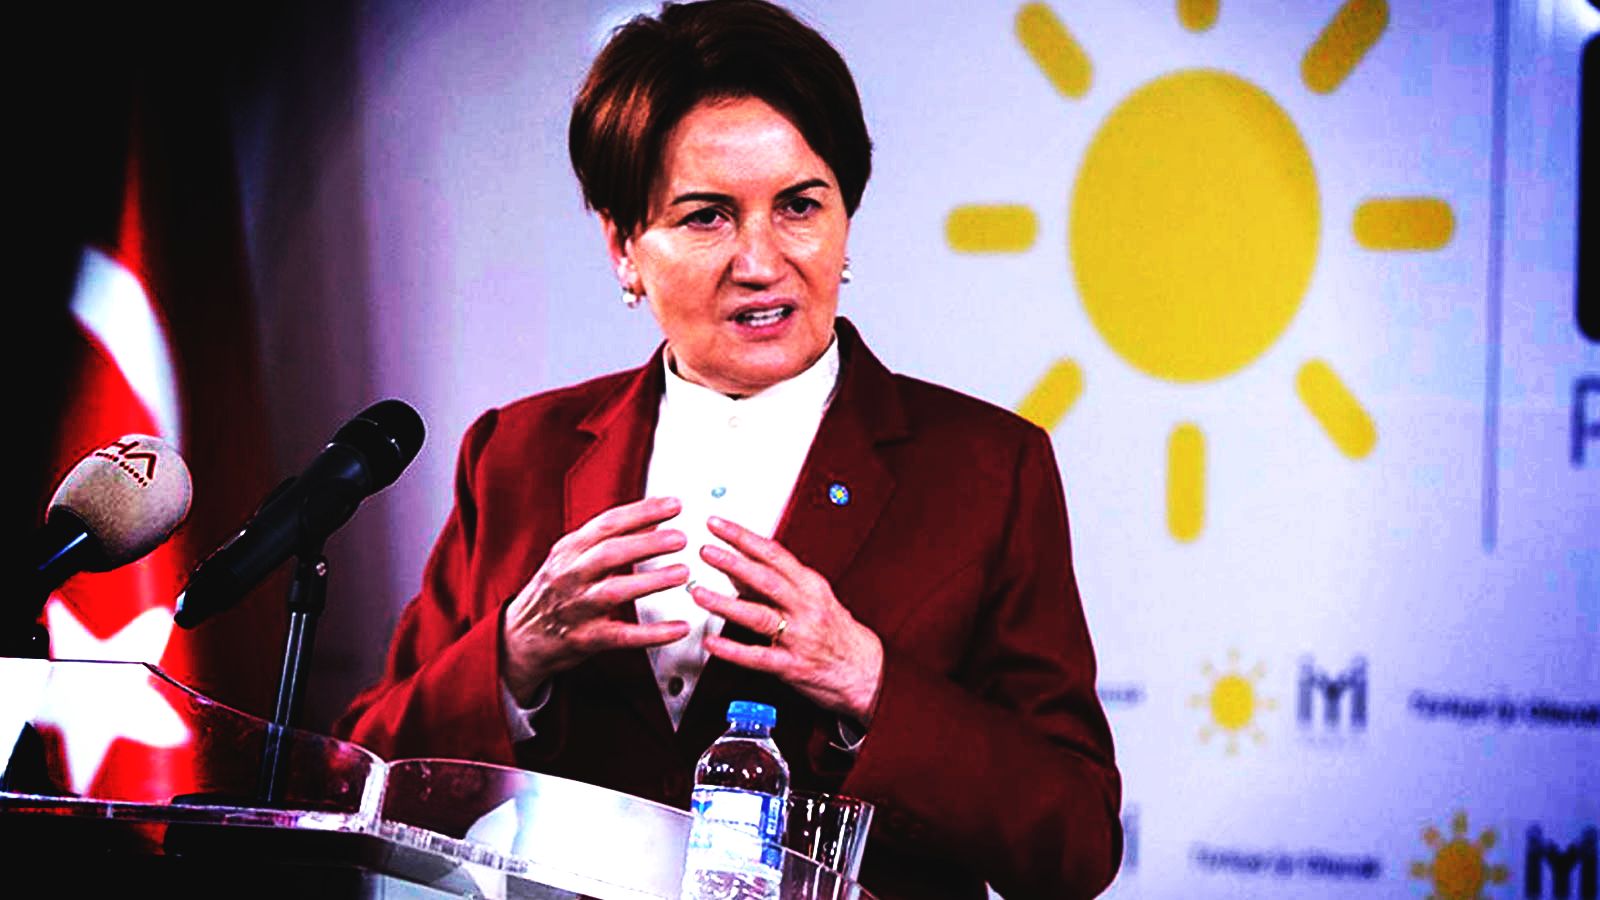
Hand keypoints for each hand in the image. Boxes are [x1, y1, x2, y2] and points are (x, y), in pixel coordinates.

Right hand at [502, 496, 690, 703]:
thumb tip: (653, 518)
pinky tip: (678, 628)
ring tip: (681, 573)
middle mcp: (570, 575)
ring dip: (650, 581)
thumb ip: (609, 538)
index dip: (642, 512)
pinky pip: (622, 636)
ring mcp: (576, 608)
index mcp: (570, 550)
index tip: (674, 505)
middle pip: (610, 553)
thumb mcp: (572, 557)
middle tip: (680, 538)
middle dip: (647, 543)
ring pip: (614, 592)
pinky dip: (652, 633)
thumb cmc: (554, 591)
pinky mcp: (584, 639)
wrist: (520, 636)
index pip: (607, 524)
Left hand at [692, 516, 883, 724]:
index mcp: (810, 586)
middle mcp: (806, 607)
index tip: (718, 525)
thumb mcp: (813, 599)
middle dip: (733, 563)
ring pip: (759, 616)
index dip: (743, 537)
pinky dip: (732, 650)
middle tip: (706, 551)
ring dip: (726, 603)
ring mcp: (799, 637)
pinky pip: (758, 657)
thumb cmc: (837, 632)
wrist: (867, 671)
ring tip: (699, 594)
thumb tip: (736, 569)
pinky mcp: (792, 666)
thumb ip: (774, 584)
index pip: (774, 554)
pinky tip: (711, 642)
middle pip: (766, 579)